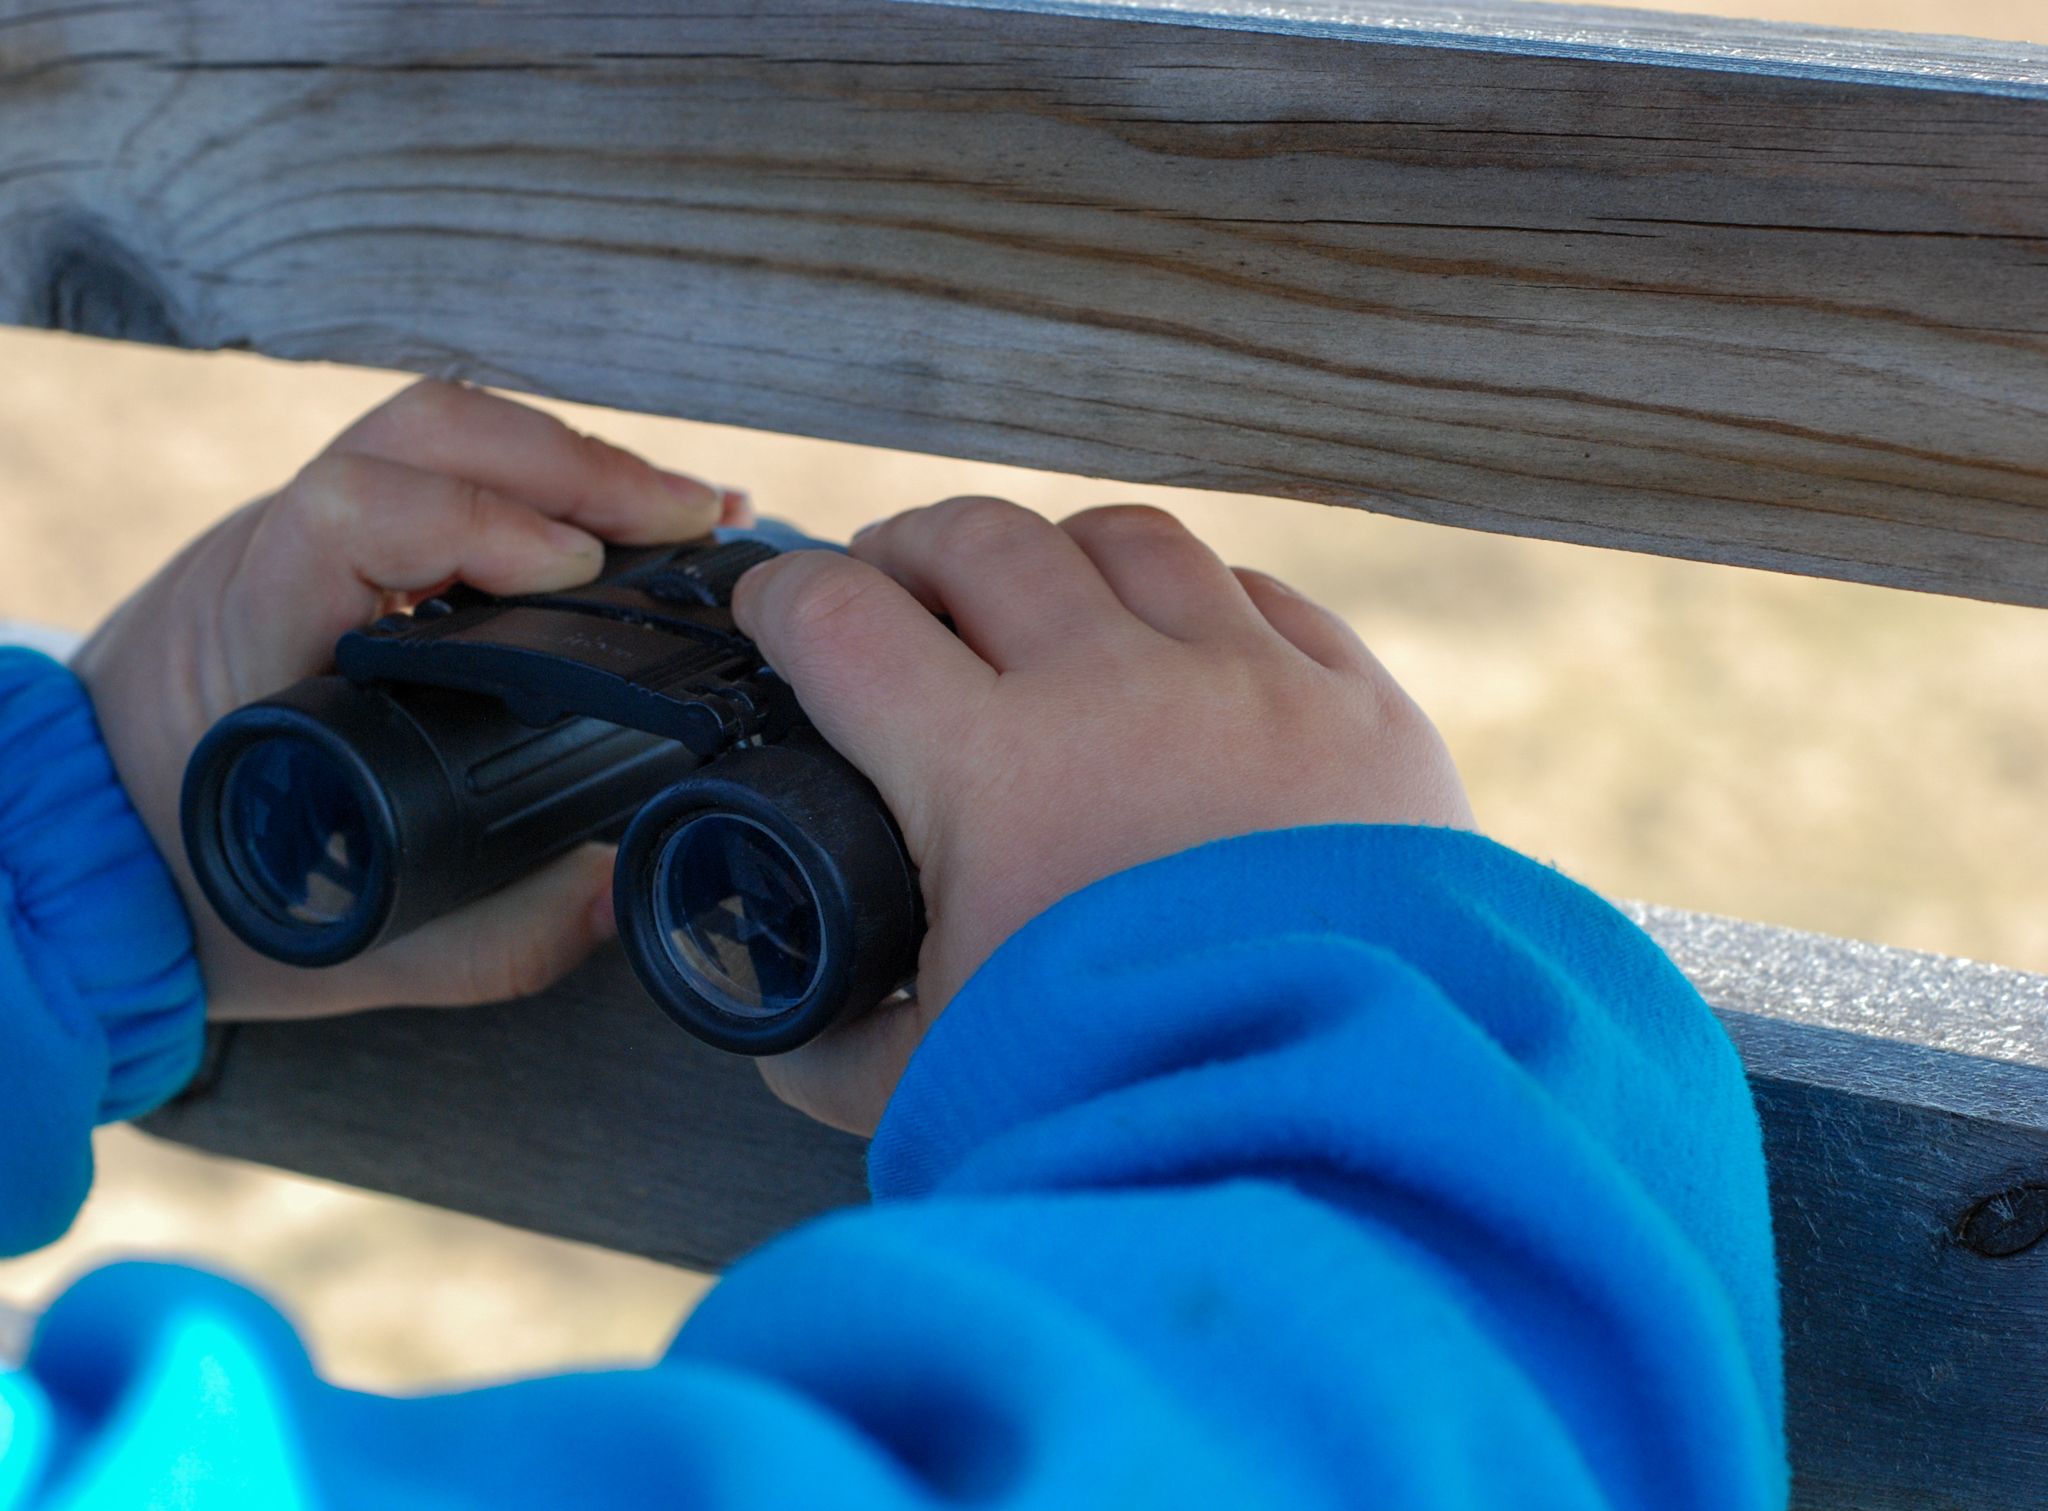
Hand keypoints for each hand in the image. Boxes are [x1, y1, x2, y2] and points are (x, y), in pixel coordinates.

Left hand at [74, 380, 751, 1019]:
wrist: (86, 861)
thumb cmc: (201, 894)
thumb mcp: (353, 942)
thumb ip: (497, 937)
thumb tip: (627, 892)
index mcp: (254, 638)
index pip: (352, 511)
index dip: (479, 521)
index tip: (582, 571)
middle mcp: (269, 559)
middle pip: (422, 432)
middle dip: (577, 463)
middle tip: (696, 519)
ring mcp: (292, 534)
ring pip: (436, 430)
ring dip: (570, 459)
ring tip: (681, 513)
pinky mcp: (324, 540)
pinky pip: (437, 466)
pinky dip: (538, 480)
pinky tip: (613, 523)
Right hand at [732, 498, 1473, 1133]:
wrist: (1348, 1135)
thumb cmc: (1134, 1107)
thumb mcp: (938, 1084)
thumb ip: (836, 1044)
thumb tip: (790, 1021)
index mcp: (994, 774)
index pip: (841, 620)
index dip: (780, 598)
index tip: (770, 610)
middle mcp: (1122, 694)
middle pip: (980, 541)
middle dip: (908, 552)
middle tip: (888, 590)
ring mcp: (1255, 685)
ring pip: (1126, 540)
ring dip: (1053, 554)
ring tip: (1031, 594)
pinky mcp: (1360, 708)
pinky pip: (1260, 592)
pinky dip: (1198, 598)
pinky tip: (1178, 643)